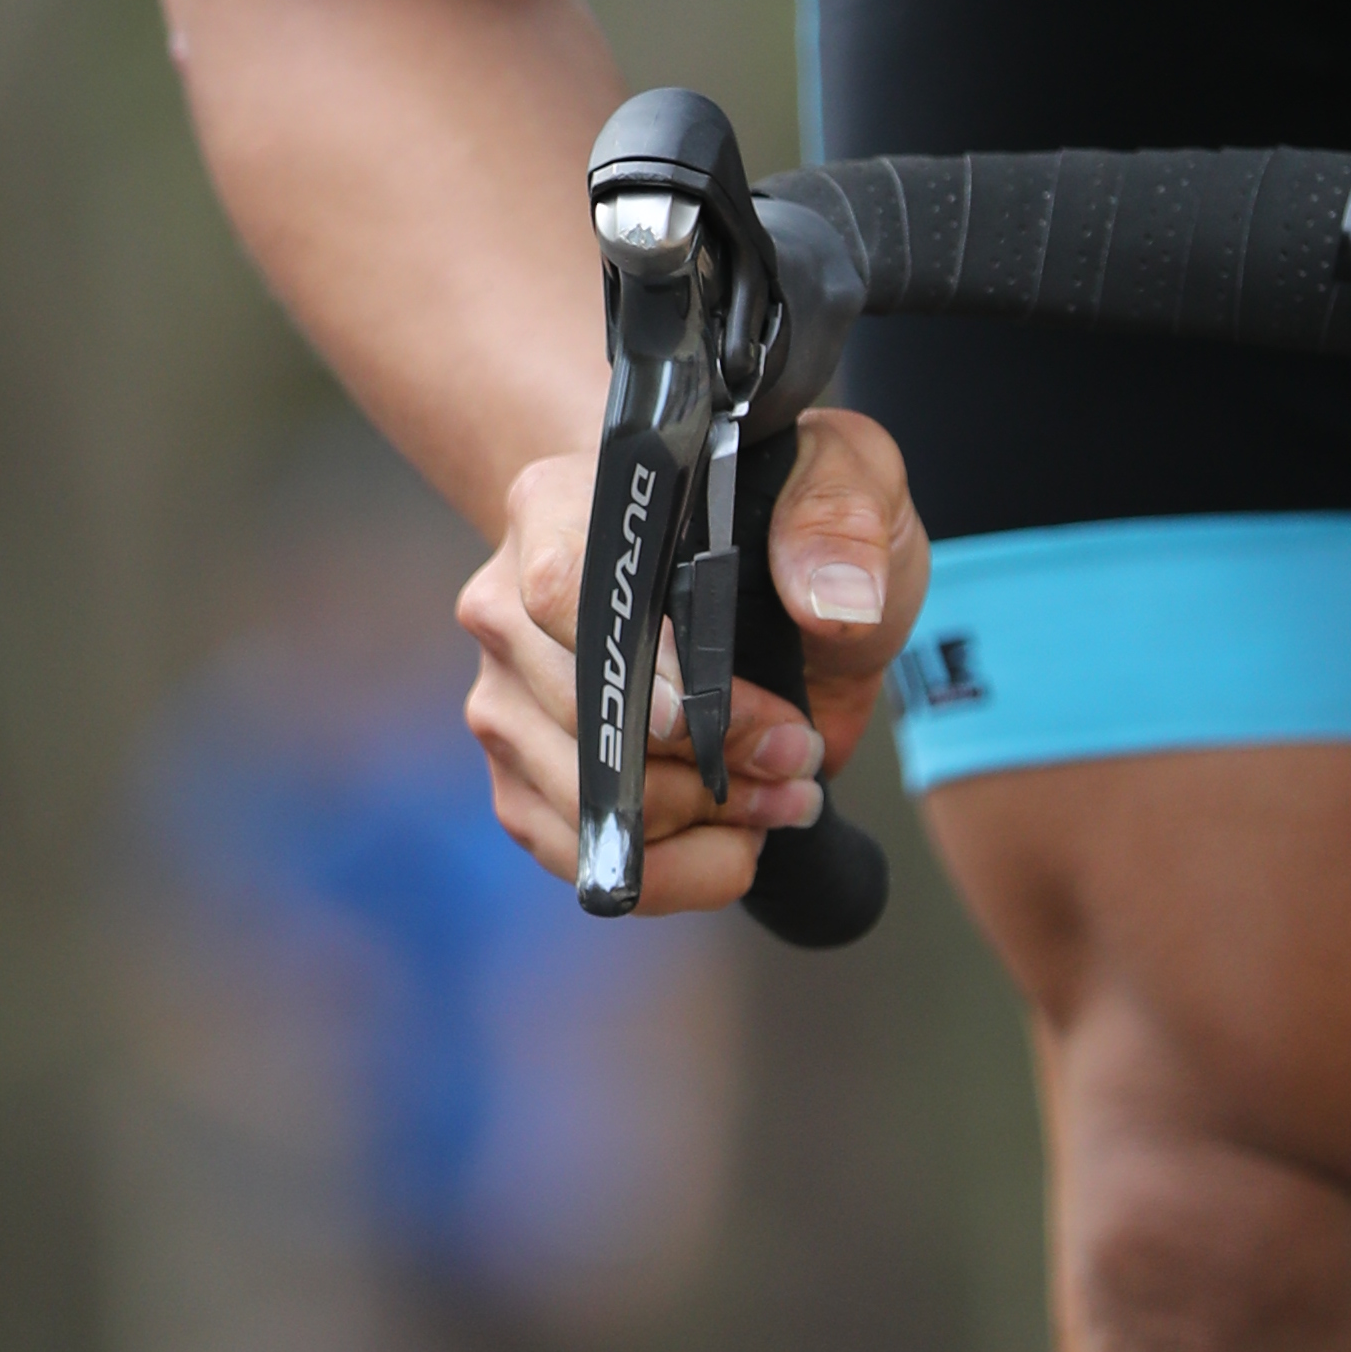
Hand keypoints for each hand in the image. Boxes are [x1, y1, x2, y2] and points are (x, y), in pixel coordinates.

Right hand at [455, 406, 929, 907]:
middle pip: (574, 716)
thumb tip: (832, 604)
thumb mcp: (844, 479)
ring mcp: (506, 697)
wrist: (751, 578)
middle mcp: (505, 604)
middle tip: (798, 759)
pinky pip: (580, 856)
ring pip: (578, 801)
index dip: (639, 670)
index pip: (561, 591)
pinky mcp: (522, 778)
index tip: (717, 719)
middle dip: (702, 765)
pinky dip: (672, 872)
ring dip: (699, 825)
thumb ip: (842, 515)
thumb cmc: (783, 521)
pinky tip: (736, 840)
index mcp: (560, 505)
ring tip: (783, 796)